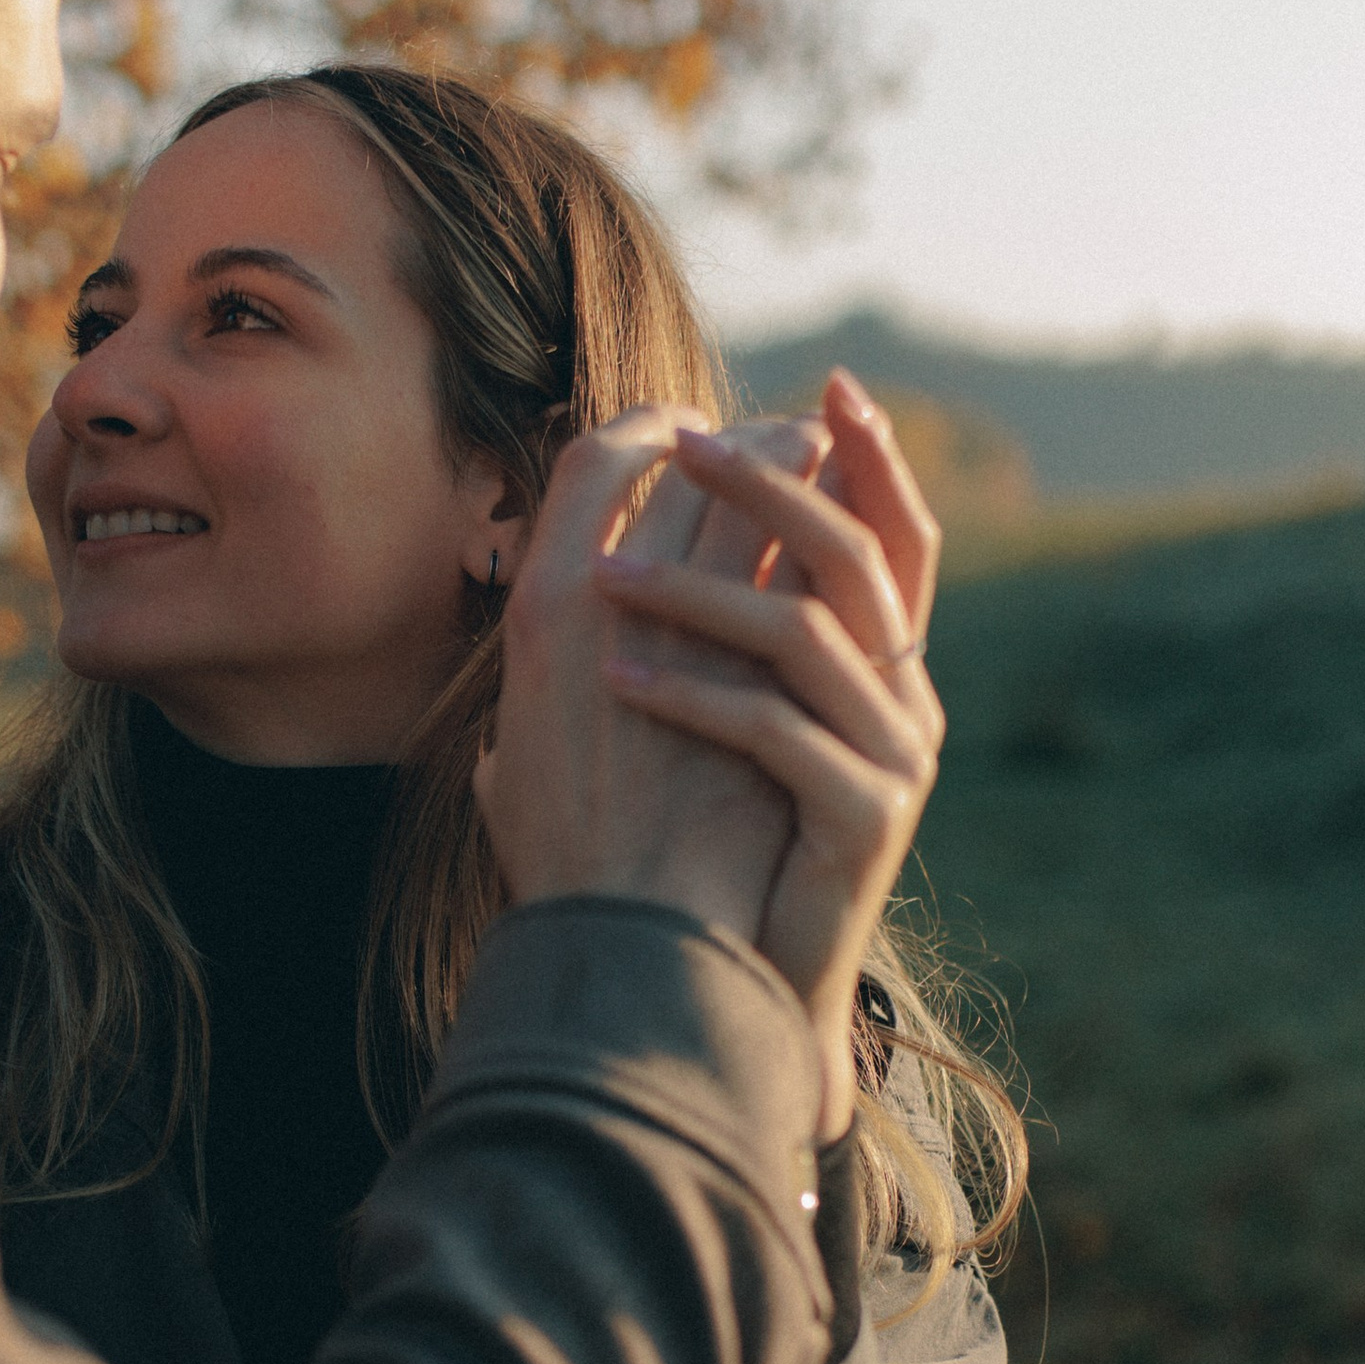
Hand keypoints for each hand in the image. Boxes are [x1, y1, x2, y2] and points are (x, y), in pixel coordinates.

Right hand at [474, 408, 788, 945]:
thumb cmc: (566, 872)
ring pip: (764, 502)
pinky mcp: (768, 666)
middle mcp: (613, 594)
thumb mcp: (511, 788)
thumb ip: (512, 746)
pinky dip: (834, 540)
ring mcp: (699, 627)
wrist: (635, 930)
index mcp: (541, 607)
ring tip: (834, 470)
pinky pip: (809, 567)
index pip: (593, 460)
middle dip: (748, 442)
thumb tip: (507, 753)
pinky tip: (857, 545)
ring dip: (804, 474)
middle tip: (789, 440)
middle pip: (696, 466)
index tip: (684, 437)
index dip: (646, 433)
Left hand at [593, 373, 944, 1140]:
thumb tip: (649, 539)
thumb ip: (723, 647)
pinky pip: (775, 730)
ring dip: (695, 592)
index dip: (875, 458)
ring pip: (803, 633)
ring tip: (604, 577)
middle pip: (854, 554)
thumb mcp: (726, 730)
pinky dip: (688, 696)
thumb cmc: (725, 860)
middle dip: (772, 485)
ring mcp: (895, 760)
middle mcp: (907, 703)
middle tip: (692, 443)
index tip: (828, 388)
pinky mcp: (864, 817)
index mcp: (885, 671)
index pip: (897, 537)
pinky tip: (616, 678)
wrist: (753, 993)